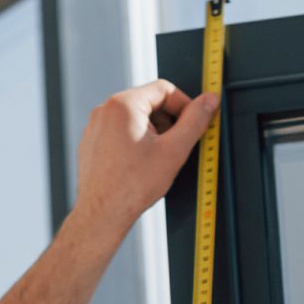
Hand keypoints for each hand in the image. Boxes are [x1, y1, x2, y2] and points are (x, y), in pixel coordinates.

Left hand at [69, 80, 220, 246]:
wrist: (102, 214)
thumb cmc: (131, 186)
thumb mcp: (174, 151)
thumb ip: (195, 122)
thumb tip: (209, 101)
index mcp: (123, 104)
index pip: (164, 89)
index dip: (186, 105)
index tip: (195, 122)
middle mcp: (105, 110)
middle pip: (149, 103)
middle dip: (168, 122)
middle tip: (176, 147)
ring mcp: (96, 126)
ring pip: (136, 118)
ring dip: (154, 134)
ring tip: (157, 160)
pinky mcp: (93, 142)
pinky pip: (121, 132)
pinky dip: (137, 143)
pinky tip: (141, 166)